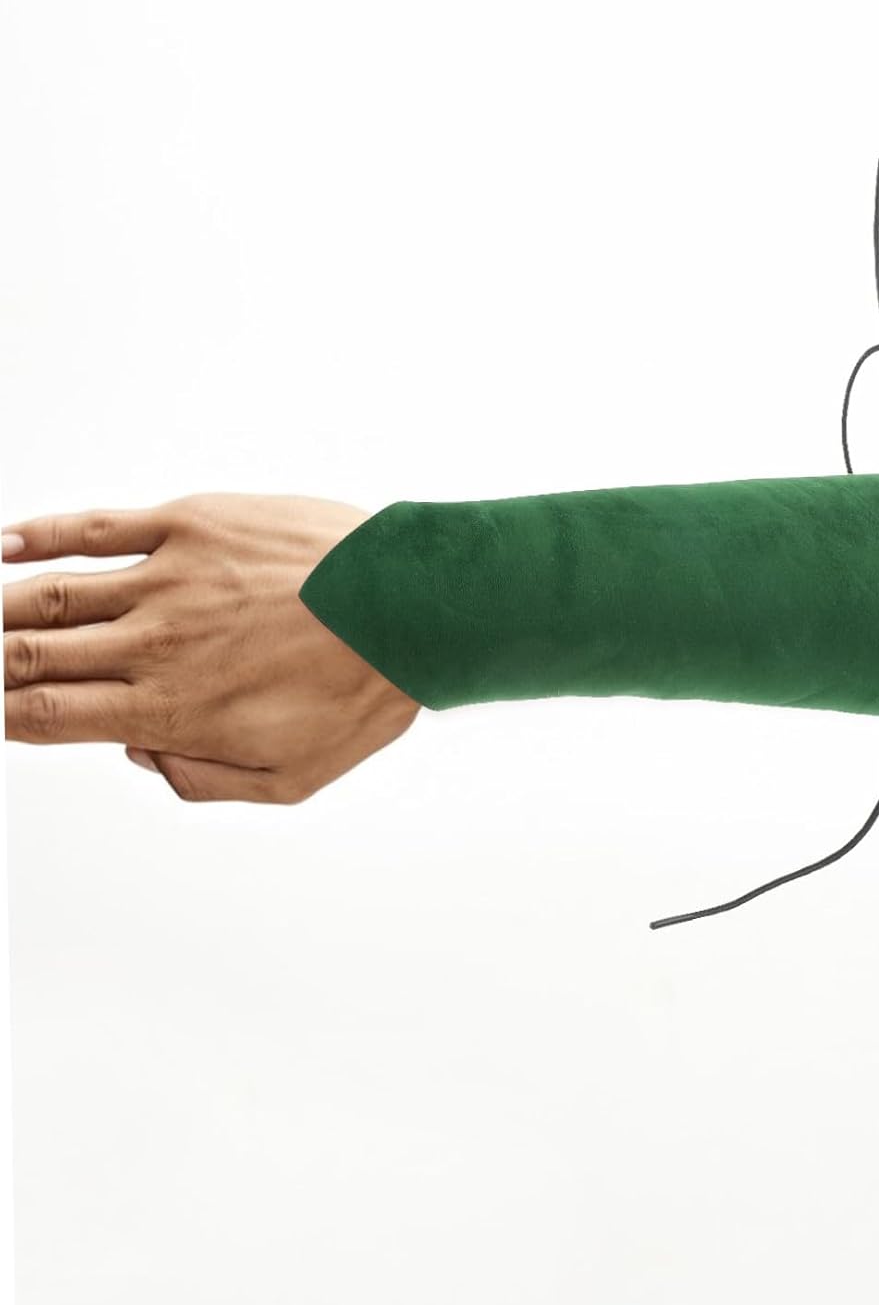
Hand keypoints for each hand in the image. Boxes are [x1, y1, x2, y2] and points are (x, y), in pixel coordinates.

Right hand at [2, 493, 421, 801]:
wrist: (412, 609)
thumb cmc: (361, 693)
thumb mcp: (293, 776)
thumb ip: (206, 780)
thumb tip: (143, 756)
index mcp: (172, 709)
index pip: (51, 717)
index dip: (8, 718)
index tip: (0, 714)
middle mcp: (155, 644)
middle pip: (33, 656)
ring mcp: (169, 578)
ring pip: (53, 593)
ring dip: (7, 610)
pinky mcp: (192, 524)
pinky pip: (98, 527)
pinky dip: (40, 535)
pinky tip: (5, 547)